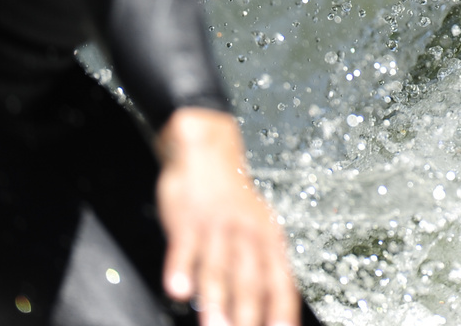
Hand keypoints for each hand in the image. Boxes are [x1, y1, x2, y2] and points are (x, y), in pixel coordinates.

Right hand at [156, 108, 299, 325]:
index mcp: (269, 240)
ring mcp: (218, 227)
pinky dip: (181, 270)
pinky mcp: (188, 220)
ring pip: (218, 269)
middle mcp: (248, 234)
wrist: (208, 150)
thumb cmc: (232, 199)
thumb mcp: (257, 228)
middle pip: (249, 281)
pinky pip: (184, 248)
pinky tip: (178, 290)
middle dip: (248, 315)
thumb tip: (268, 307)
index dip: (281, 311)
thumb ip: (260, 266)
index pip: (280, 282)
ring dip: (216, 301)